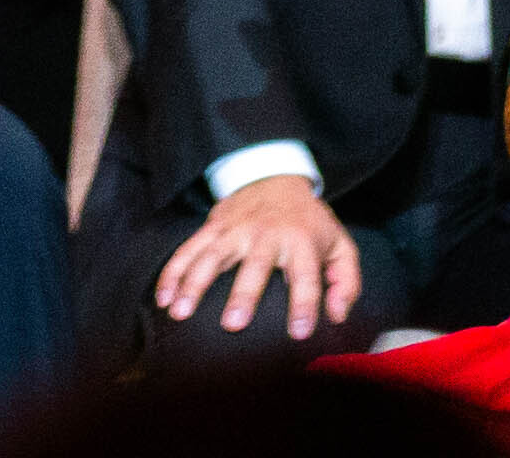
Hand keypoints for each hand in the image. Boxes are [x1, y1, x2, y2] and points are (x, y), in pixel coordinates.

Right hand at [158, 175, 364, 339]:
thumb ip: (345, 281)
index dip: (304, 303)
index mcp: (301, 240)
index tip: (299, 332)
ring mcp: (235, 229)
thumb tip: (337, 315)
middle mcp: (266, 234)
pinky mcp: (213, 227)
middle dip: (243, 294)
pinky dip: (173, 272)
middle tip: (232, 325)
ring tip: (180, 313)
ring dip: (194, 283)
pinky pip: (188, 249)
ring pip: (211, 255)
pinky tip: (163, 299)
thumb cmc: (308, 223)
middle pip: (254, 265)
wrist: (275, 176)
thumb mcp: (338, 244)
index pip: (305, 275)